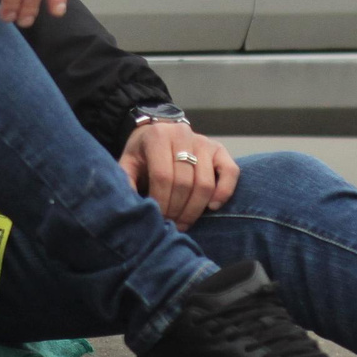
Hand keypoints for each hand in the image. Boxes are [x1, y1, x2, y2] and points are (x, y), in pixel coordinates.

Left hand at [119, 121, 239, 228]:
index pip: (163, 176)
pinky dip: (224, 192)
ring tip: (183, 222)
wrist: (159, 131)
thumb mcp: (127, 162)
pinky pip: (230, 172)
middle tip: (171, 225)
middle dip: (177, 210)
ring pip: (206, 182)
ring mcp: (204, 141)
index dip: (162, 202)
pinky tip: (212, 207)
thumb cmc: (143, 152)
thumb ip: (126, 181)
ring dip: (195, 209)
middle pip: (185, 182)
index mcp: (158, 136)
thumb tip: (130, 208)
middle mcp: (183, 134)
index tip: (158, 219)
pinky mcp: (219, 149)